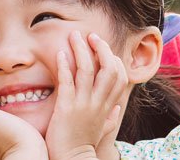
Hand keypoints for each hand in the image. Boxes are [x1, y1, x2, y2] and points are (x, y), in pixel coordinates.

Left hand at [45, 32, 128, 159]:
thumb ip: (111, 118)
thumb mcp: (102, 130)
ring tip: (74, 35)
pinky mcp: (66, 108)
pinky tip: (59, 53)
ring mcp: (83, 104)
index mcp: (107, 106)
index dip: (113, 58)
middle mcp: (98, 103)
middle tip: (90, 36)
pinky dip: (64, 65)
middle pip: (108, 68)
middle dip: (100, 48)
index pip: (120, 76)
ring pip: (87, 70)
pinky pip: (67, 81)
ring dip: (80, 50)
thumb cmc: (84, 145)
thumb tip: (117, 109)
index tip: (102, 48)